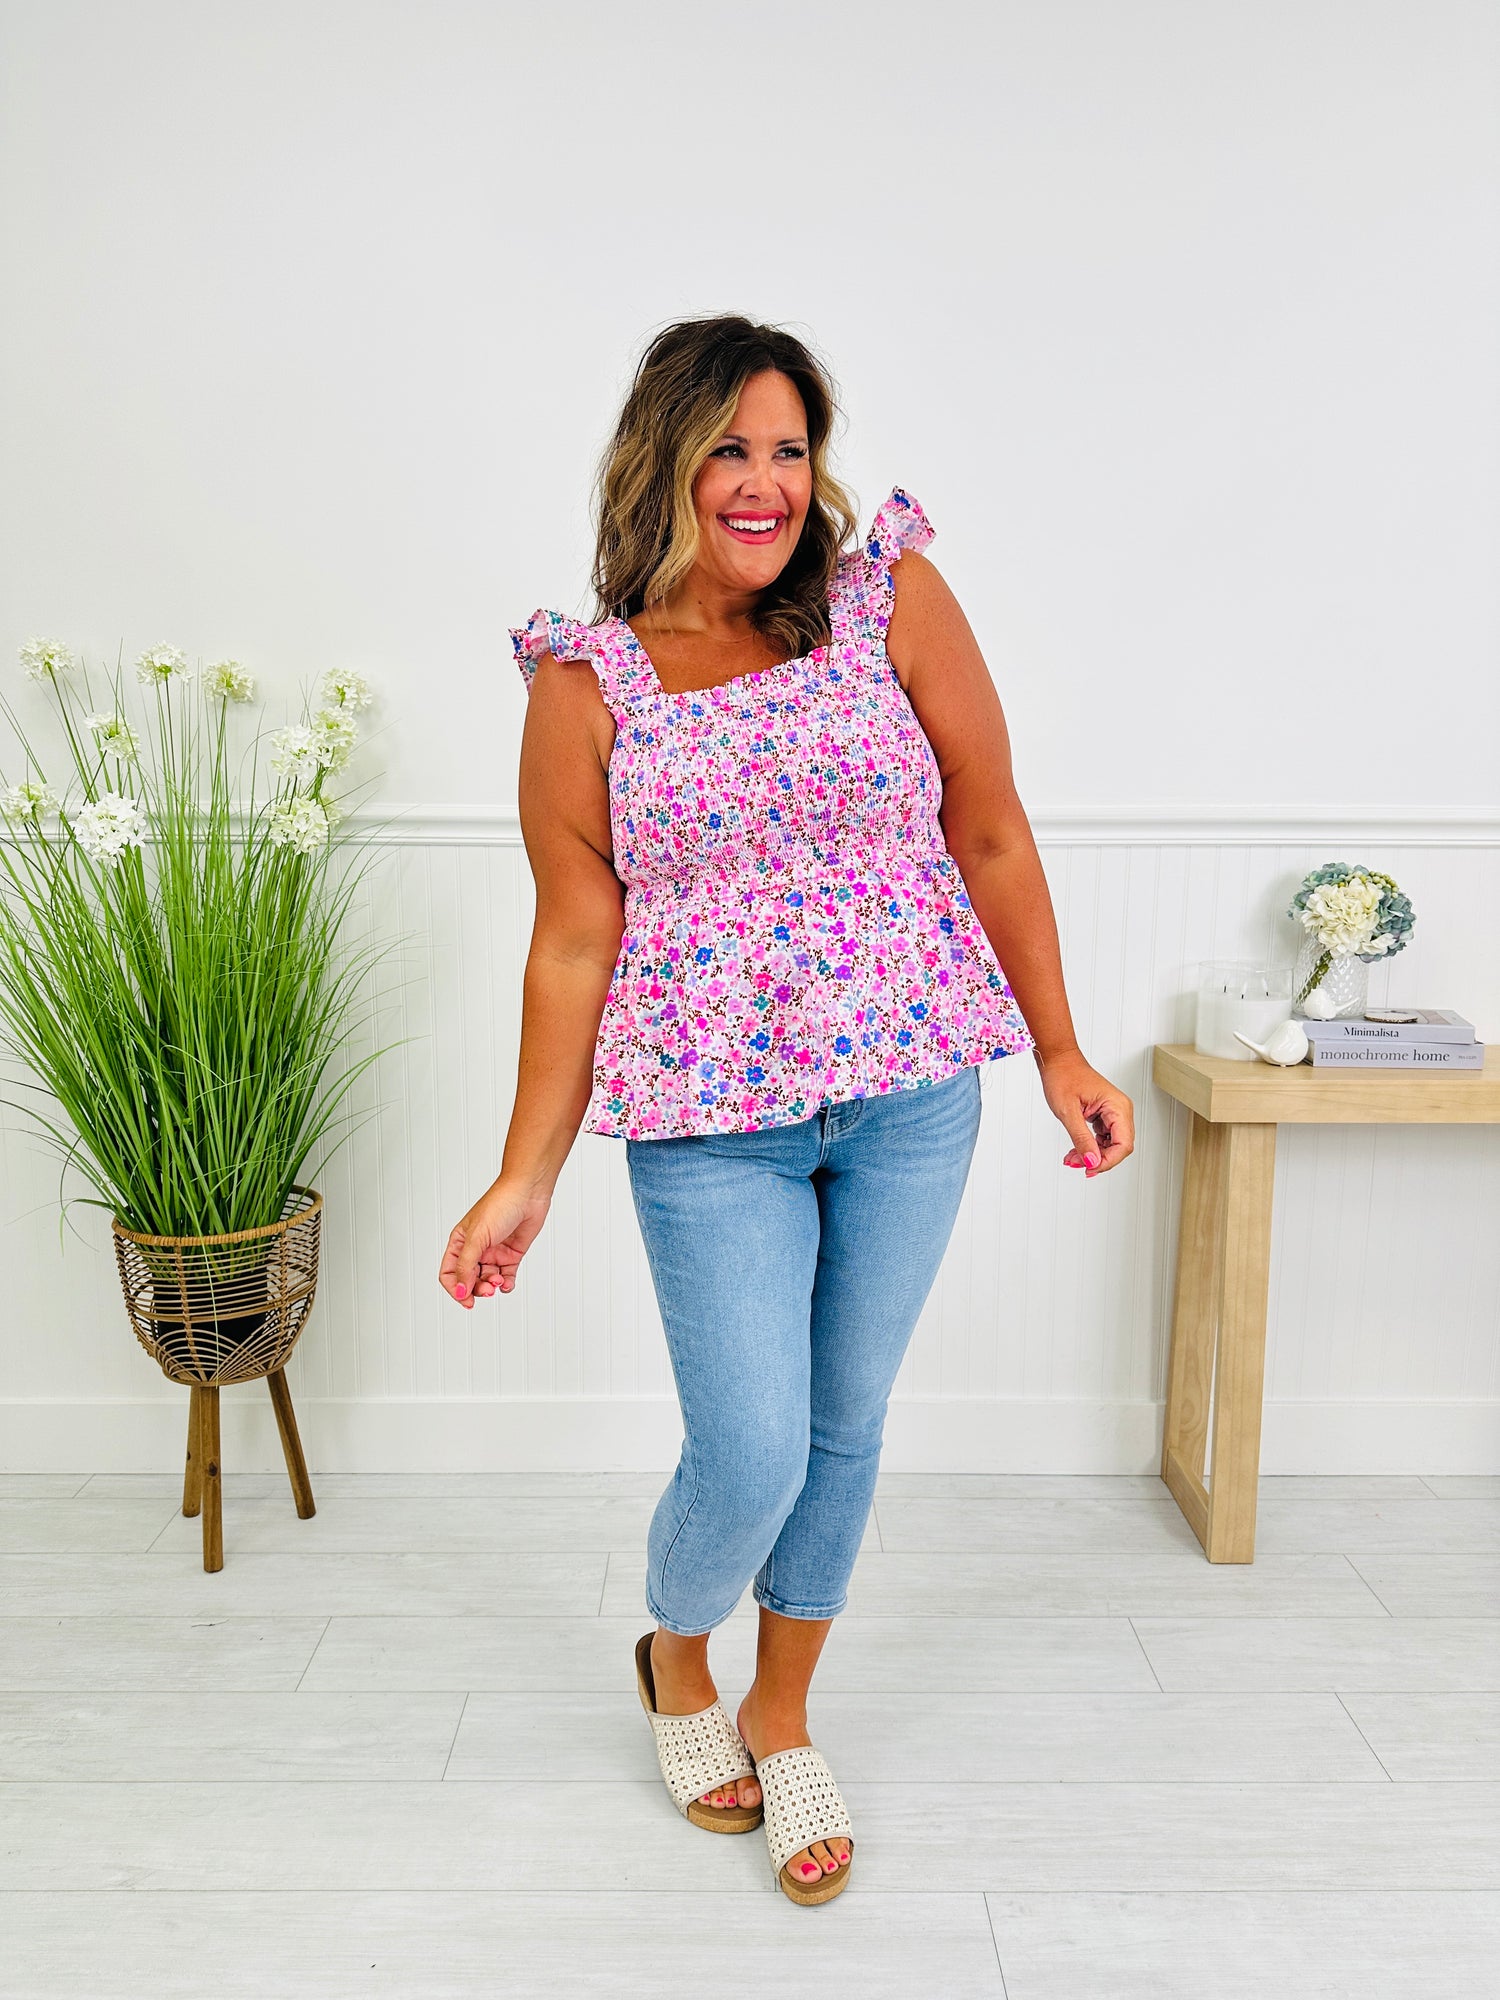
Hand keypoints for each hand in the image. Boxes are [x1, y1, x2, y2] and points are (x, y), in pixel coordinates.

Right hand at [439, 1182, 549, 1307]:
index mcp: (460, 1242)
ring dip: (492, 1285)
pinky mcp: (511, 1254)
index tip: (466, 1298)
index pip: (449, 1273)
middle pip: (469, 1280)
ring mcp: (494, 1252)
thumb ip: (466, 1266)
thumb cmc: (500, 1204)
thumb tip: (461, 1290)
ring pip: (487, 1280)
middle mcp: (475, 1248)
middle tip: (488, 1290)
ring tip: (499, 1281)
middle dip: (477, 1289)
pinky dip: (506, 1284)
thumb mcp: (477, 1237)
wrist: (528, 1193)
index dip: (455, 1288)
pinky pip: (506, 1277)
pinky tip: (507, 1283)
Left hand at [1034, 1049, 1134, 1178]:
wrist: (1058, 1061)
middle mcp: (1120, 1110)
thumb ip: (1081, 1139)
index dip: (1108, 1161)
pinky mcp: (1104, 1115)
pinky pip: (1102, 1138)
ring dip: (1092, 1155)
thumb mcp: (1068, 1112)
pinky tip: (1076, 1150)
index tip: (1089, 1168)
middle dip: (1098, 1160)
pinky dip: (1090, 1147)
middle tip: (1076, 1164)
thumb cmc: (1063, 1076)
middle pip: (1119, 1147)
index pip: (1123, 1145)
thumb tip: (1092, 1162)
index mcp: (1117, 1106)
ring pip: (1110, 1145)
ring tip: (1072, 1158)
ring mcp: (1113, 1113)